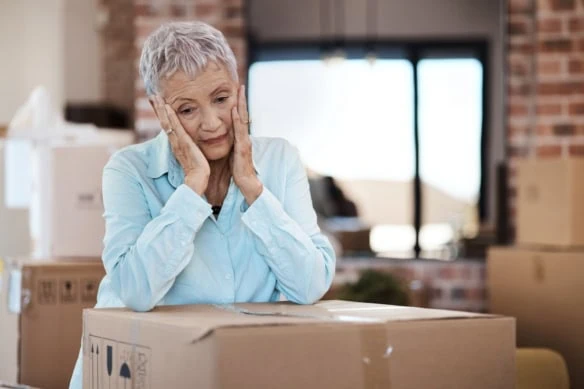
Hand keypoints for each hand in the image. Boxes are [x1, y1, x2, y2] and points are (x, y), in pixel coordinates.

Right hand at [150, 96, 209, 194]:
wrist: (199, 179)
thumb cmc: (199, 171)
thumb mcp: (194, 156)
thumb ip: (193, 149)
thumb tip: (194, 146)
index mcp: (177, 144)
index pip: (168, 126)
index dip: (163, 115)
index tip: (159, 104)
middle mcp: (174, 141)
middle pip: (163, 121)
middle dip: (158, 108)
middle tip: (152, 95)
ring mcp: (177, 141)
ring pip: (166, 122)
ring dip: (161, 109)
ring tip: (155, 97)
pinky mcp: (183, 142)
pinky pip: (175, 127)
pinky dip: (170, 116)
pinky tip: (168, 107)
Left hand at [231, 85, 262, 204]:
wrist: (246, 184)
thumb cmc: (237, 171)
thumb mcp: (231, 154)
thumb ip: (229, 145)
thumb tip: (221, 138)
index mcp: (240, 139)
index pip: (239, 119)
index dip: (238, 105)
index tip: (236, 92)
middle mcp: (244, 137)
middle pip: (243, 115)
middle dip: (242, 100)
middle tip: (240, 85)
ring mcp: (245, 141)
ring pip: (243, 119)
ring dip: (242, 105)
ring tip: (240, 91)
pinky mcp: (243, 148)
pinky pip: (240, 131)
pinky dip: (238, 119)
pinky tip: (235, 109)